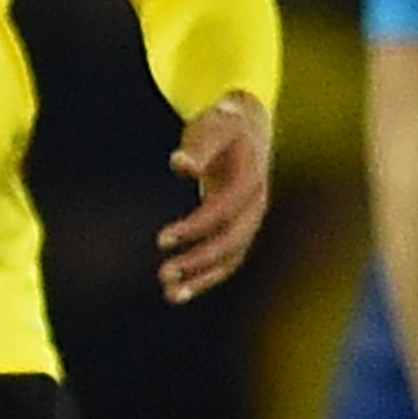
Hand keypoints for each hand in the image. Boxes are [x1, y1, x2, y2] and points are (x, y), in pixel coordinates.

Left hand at [157, 93, 268, 303]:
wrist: (248, 126)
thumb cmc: (225, 124)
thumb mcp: (213, 126)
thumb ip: (198, 145)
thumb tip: (180, 164)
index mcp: (250, 179)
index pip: (222, 210)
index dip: (194, 227)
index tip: (161, 240)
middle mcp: (256, 205)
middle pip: (230, 241)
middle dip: (198, 260)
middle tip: (163, 274)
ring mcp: (251, 220)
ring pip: (231, 258)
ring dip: (202, 278)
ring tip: (169, 294)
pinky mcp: (241, 229)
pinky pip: (227, 261)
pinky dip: (206, 278)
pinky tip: (179, 291)